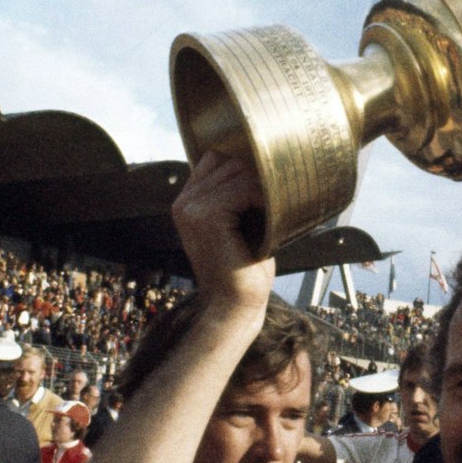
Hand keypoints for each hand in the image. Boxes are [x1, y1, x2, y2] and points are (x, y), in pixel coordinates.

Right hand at [171, 150, 274, 311]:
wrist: (235, 305)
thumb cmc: (245, 267)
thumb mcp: (239, 224)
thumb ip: (238, 195)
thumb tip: (265, 163)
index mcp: (187, 202)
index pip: (216, 157)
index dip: (244, 166)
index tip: (267, 186)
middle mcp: (183, 202)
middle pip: (228, 159)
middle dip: (257, 175)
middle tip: (278, 198)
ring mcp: (191, 208)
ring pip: (237, 170)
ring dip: (263, 186)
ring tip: (275, 209)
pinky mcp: (206, 216)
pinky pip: (242, 187)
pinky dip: (263, 197)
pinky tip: (271, 216)